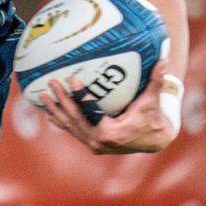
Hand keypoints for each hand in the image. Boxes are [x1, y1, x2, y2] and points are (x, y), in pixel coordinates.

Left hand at [36, 71, 178, 154]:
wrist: (153, 140)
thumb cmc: (151, 117)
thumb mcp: (152, 100)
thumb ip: (156, 81)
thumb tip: (164, 61)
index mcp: (112, 132)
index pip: (92, 112)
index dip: (81, 97)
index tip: (71, 81)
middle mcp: (99, 141)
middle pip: (76, 119)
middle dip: (63, 100)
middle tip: (52, 83)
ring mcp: (94, 144)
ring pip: (70, 126)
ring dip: (56, 110)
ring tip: (41, 96)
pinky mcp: (92, 144)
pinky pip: (73, 131)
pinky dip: (61, 122)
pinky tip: (48, 113)